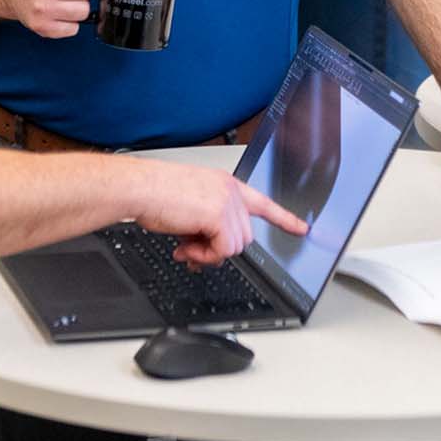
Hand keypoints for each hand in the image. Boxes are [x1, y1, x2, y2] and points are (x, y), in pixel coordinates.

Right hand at [131, 160, 308, 267]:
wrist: (139, 189)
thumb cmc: (154, 194)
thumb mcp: (188, 209)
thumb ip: (206, 227)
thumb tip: (206, 253)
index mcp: (224, 184)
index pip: (262, 202)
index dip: (283, 218)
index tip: (302, 228)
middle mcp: (229, 190)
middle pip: (244, 236)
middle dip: (218, 247)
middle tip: (191, 247)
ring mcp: (227, 202)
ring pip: (235, 246)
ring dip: (208, 253)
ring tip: (185, 246)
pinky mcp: (219, 216)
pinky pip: (223, 250)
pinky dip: (204, 256)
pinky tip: (185, 248)